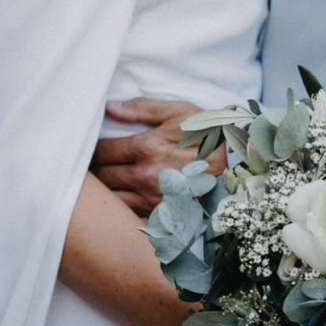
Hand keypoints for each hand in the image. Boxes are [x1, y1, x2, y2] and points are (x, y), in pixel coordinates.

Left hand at [93, 97, 227, 216]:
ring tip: (99, 189)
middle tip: (87, 169)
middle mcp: (146, 176)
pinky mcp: (163, 216)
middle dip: (92, 173)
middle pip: (102, 178)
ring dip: (103, 194)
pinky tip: (117, 207)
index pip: (101, 151)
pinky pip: (130, 217)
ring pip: (112, 200)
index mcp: (146, 147)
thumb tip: (109, 107)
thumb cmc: (209, 134)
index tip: (85, 150)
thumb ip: (142, 109)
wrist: (239, 166)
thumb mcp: (180, 112)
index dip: (89, 150)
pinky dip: (120, 212)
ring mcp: (154, 199)